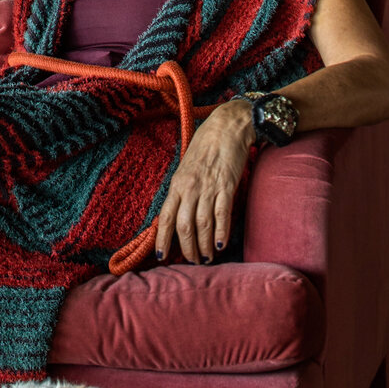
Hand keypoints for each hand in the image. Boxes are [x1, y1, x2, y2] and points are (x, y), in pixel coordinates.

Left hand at [155, 98, 252, 264]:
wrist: (227, 126)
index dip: (163, 238)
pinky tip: (220, 245)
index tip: (161, 255)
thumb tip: (177, 213)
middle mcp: (190, 188)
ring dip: (204, 245)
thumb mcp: (186, 167)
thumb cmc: (205, 146)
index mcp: (177, 184)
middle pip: (184, 226)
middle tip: (192, 261)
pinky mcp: (227, 186)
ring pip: (202, 224)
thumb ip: (182, 189)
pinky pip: (222, 214)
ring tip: (206, 258)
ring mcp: (209, 188)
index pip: (166, 217)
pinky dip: (221, 232)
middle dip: (187, 248)